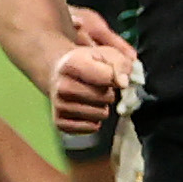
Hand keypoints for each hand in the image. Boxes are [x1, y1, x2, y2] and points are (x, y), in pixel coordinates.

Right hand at [45, 7, 136, 140]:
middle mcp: (62, 86)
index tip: (111, 73)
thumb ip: (120, 63)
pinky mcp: (60, 123)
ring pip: (101, 114)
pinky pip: (92, 127)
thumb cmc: (87, 63)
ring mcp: (59, 106)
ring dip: (102, 107)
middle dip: (109, 92)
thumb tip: (123, 83)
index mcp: (72, 64)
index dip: (116, 76)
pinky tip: (87, 108)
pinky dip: (94, 120)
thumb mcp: (105, 54)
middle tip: (98, 86)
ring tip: (92, 97)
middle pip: (106, 98)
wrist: (59, 74)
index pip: (108, 77)